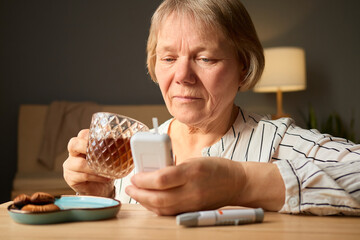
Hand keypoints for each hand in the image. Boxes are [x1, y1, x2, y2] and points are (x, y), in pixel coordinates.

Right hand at [63, 129, 113, 196]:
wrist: (100, 188)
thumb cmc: (104, 169)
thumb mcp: (109, 156)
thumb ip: (113, 148)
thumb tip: (127, 141)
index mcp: (83, 143)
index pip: (83, 134)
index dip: (92, 135)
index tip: (105, 139)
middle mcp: (74, 153)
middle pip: (73, 144)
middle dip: (86, 146)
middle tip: (99, 152)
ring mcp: (70, 165)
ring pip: (79, 163)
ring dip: (95, 167)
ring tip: (106, 170)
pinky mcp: (70, 177)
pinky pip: (83, 176)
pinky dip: (96, 176)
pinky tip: (105, 178)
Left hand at [125, 157, 245, 214]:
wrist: (237, 183)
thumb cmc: (216, 168)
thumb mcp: (194, 160)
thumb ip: (173, 166)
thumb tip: (151, 172)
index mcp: (192, 171)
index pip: (161, 179)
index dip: (143, 179)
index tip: (135, 176)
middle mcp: (192, 190)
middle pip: (158, 198)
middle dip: (139, 194)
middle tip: (130, 187)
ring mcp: (193, 204)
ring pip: (162, 209)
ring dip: (145, 202)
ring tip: (136, 194)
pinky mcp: (193, 211)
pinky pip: (170, 213)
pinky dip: (156, 208)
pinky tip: (150, 202)